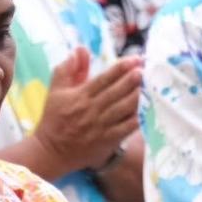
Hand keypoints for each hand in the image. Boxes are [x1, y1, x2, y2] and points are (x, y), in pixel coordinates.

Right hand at [34, 49, 142, 172]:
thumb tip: (80, 50)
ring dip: (137, 97)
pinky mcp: (107, 140)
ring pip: (123, 109)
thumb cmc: (54, 119)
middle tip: (145, 70)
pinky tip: (147, 111)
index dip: (120, 68)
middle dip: (132, 80)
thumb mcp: (55, 90)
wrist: (52, 151)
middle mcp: (92, 109)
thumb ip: (67, 69)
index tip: (134, 59)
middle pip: (116, 92)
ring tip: (149, 87)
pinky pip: (125, 129)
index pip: (103, 79)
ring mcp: (101, 126)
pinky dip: (137, 120)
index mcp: (81, 96)